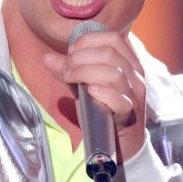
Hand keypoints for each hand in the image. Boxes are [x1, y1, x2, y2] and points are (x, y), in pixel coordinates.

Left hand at [43, 31, 147, 160]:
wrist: (116, 143)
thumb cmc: (102, 110)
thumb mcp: (83, 87)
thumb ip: (68, 72)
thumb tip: (46, 57)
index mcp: (128, 63)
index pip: (113, 38)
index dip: (88, 40)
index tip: (71, 52)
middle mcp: (135, 75)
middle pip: (110, 53)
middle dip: (81, 57)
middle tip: (66, 70)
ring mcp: (134, 95)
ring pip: (114, 73)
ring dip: (86, 72)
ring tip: (70, 79)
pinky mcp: (130, 114)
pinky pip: (120, 99)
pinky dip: (103, 92)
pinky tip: (88, 91)